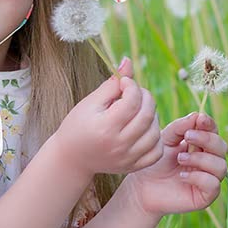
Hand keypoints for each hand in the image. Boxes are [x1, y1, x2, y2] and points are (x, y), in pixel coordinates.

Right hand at [51, 57, 162, 176]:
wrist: (71, 158)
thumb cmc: (77, 126)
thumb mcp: (90, 103)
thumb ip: (111, 84)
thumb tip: (128, 61)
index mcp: (105, 127)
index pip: (132, 101)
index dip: (131, 86)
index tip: (124, 83)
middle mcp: (118, 145)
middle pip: (147, 115)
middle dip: (145, 97)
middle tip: (135, 93)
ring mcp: (127, 158)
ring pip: (155, 132)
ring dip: (152, 116)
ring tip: (139, 111)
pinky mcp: (132, 166)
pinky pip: (156, 151)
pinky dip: (155, 137)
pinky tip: (144, 129)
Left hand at [126, 111, 227, 216]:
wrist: (141, 189)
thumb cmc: (154, 164)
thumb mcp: (165, 141)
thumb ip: (179, 128)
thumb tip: (197, 115)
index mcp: (201, 147)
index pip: (214, 133)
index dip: (210, 125)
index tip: (200, 119)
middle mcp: (209, 163)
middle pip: (222, 147)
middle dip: (206, 139)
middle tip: (187, 137)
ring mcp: (209, 180)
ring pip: (221, 166)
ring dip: (200, 159)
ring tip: (180, 158)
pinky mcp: (205, 197)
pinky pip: (213, 184)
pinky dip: (198, 177)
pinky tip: (181, 175)